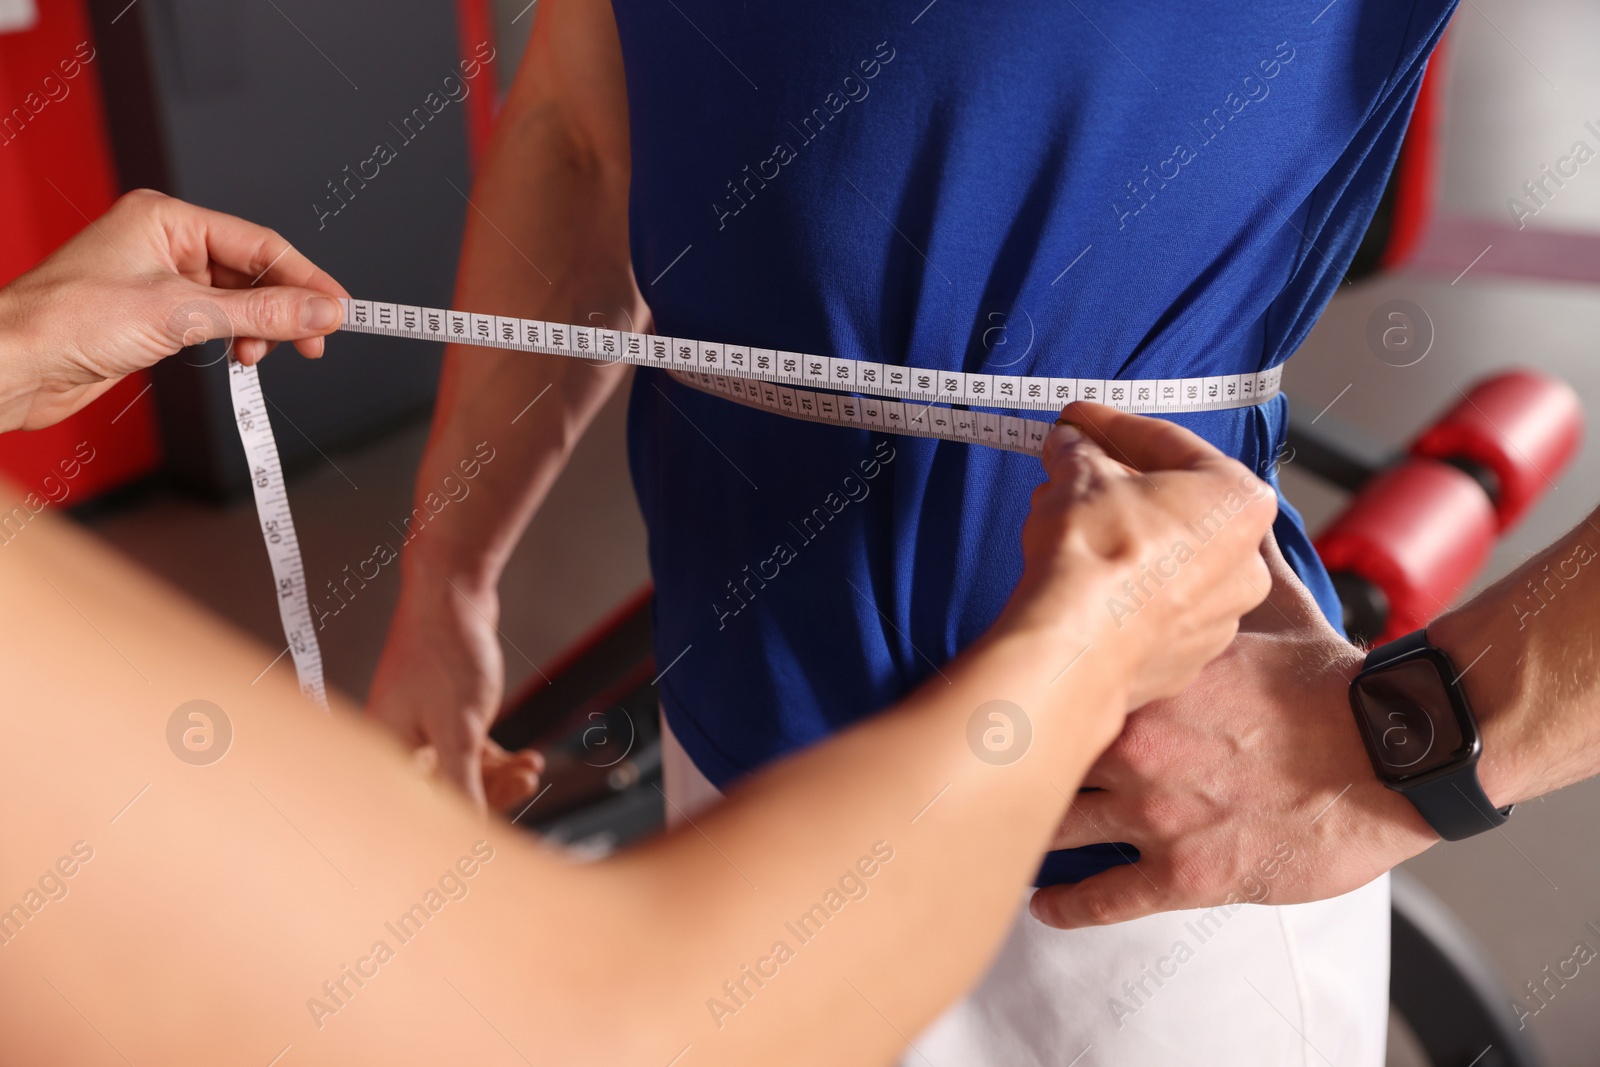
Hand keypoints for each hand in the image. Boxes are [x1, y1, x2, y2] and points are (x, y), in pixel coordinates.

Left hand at [0, 189, 347, 432]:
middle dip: (284, 308)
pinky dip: (235, 338)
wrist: (13, 365)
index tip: (339, 308)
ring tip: (263, 354)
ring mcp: (159, 279)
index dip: (304, 277)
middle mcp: (164, 243)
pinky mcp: (154, 315)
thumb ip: (260, 313)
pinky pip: (214, 320)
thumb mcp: (181, 315)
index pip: (258, 243)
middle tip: (315, 340)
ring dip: (259, 328)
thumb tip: (319, 310)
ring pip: (236, 299)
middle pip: (251, 271)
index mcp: (167, 218)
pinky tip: (239, 355)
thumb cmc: (67, 322)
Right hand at [368, 576, 541, 811]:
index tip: (490, 843)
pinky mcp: (442, 715)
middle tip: (526, 786)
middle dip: (488, 795)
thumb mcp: (459, 729)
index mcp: (386, 751)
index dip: (455, 826)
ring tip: (532, 768)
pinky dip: (496, 759)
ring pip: (461, 773)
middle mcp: (396, 745)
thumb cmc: (444, 652)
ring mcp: (420, 730)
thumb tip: (467, 834)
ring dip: (499, 777)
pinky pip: (469, 752)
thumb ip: (462, 786)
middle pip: (442, 794)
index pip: (419, 809)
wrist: (451, 591)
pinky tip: (526, 758)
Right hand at [998, 402, 1278, 714]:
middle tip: (1070, 466)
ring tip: (1062, 516)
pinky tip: (1077, 570)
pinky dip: (1120, 584)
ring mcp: (1217, 618)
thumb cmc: (1096, 554)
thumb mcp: (1079, 474)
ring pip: (1164, 558)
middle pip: (1174, 504)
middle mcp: (1244, 563)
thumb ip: (1078, 451)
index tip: (1079, 421)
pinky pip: (1151, 606)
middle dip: (1115, 482)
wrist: (1075, 646)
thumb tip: (1068, 445)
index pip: (1169, 444)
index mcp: (1239, 501)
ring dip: (1117, 531)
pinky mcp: (1182, 659)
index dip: (1112, 426)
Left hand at [1030, 535, 1438, 927]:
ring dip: (1032, 832)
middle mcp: (1136, 746)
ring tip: (1009, 832)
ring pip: (1058, 828)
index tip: (1011, 697)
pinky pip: (1103, 898)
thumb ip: (1232, 574)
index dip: (1031, 691)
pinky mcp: (1185, 873)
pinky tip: (1046, 904)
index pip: (1058, 679)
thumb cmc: (1335, 689)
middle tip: (991, 771)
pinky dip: (1068, 905)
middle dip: (1016, 764)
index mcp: (1148, 679)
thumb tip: (1223, 522)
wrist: (1392, 757)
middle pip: (1042, 756)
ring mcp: (1155, 813)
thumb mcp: (1275, 612)